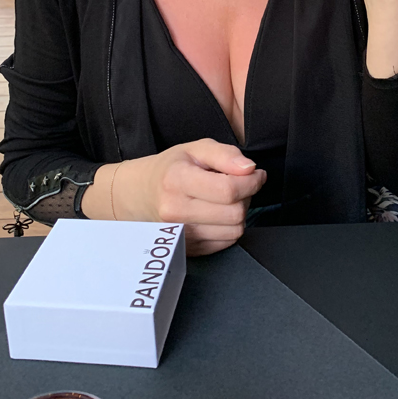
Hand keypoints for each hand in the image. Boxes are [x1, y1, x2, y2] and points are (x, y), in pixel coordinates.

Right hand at [110, 139, 266, 256]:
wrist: (142, 194)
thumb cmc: (171, 168)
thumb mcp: (196, 149)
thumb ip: (226, 154)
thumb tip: (249, 168)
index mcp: (177, 180)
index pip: (228, 189)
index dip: (251, 181)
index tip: (255, 174)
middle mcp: (175, 211)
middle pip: (235, 213)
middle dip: (246, 196)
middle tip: (238, 184)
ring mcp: (180, 234)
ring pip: (234, 230)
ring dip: (240, 213)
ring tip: (227, 199)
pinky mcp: (188, 249)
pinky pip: (227, 243)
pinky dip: (230, 227)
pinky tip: (218, 214)